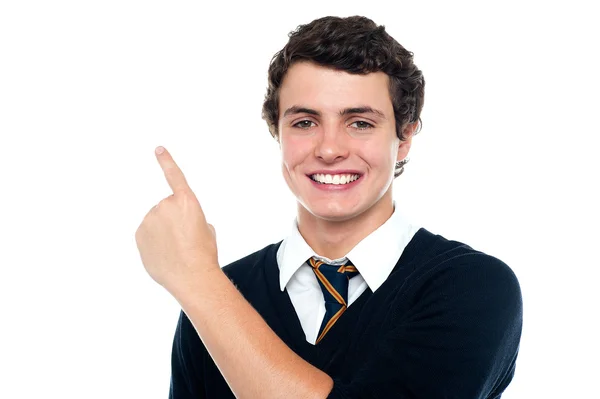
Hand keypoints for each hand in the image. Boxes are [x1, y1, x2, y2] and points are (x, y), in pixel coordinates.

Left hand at [135, 146, 218, 295]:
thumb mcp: (206, 230)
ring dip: (163, 232)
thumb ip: (191, 219)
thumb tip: (178, 225)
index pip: (174, 176)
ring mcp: (150, 219)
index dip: (166, 162)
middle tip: (185, 239)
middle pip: (167, 208)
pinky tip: (164, 254)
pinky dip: (153, 242)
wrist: (192, 276)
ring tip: (175, 249)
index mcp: (186, 202)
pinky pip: (147, 234)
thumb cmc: (204, 254)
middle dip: (173, 220)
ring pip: (156, 222)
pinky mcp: (139, 234)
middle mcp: (166, 205)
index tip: (158, 149)